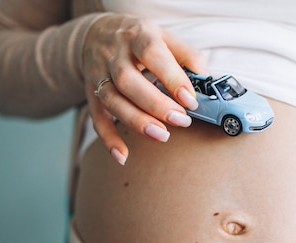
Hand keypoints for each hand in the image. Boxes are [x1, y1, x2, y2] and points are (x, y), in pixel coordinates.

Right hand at [81, 14, 205, 163]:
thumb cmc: (138, 38)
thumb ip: (186, 55)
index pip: (152, 54)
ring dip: (136, 121)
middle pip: (128, 81)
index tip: (190, 100)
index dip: (172, 77)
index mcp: (137, 35)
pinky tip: (123, 156)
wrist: (95, 32)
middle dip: (155, 104)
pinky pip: (96, 118)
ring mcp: (98, 74)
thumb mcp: (164, 35)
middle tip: (180, 121)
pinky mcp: (91, 93)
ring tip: (162, 136)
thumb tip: (204, 77)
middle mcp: (113, 54)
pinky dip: (108, 139)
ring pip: (112, 100)